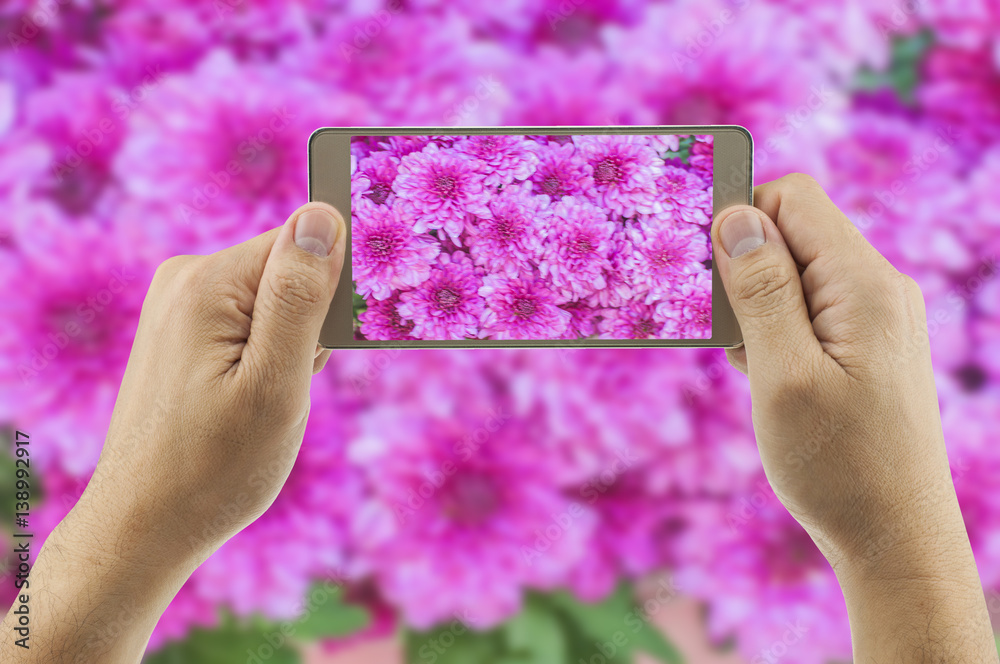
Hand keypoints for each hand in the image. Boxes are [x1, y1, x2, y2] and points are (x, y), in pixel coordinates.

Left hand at [1, 202, 345, 662]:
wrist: (145, 525)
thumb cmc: (215, 468)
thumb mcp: (275, 385)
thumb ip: (299, 297)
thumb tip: (322, 215)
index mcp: (208, 283)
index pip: (304, 243)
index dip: (332, 293)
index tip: (325, 349)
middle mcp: (186, 279)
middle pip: (289, 270)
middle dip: (310, 325)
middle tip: (292, 387)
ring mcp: (179, 305)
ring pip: (274, 300)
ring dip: (290, 346)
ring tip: (266, 402)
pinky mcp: (182, 332)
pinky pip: (249, 322)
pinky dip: (267, 357)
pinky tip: (252, 400)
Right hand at [712, 174, 996, 662]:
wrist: (893, 536)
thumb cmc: (838, 464)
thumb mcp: (784, 375)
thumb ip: (762, 291)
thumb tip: (736, 217)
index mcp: (862, 284)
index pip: (792, 198)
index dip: (739, 217)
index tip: (702, 267)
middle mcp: (876, 288)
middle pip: (792, 232)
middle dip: (741, 266)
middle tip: (718, 326)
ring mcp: (872, 318)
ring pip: (793, 273)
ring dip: (753, 305)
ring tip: (745, 361)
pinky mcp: (862, 346)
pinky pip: (805, 310)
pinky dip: (771, 330)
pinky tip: (762, 374)